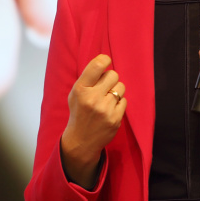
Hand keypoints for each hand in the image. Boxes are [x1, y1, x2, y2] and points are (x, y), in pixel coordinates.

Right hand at [61, 54, 125, 188]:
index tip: (106, 61)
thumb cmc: (79, 112)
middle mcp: (92, 98)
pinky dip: (119, 104)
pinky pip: (124, 101)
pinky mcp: (115, 119)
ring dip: (116, 91)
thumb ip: (88, 78)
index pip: (97, 65)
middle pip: (113, 74)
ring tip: (107, 100)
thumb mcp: (75, 94)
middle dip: (110, 79)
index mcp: (80, 89)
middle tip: (104, 87)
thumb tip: (105, 61)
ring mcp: (105, 109)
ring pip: (121, 87)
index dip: (105, 59)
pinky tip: (110, 110)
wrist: (81, 141)